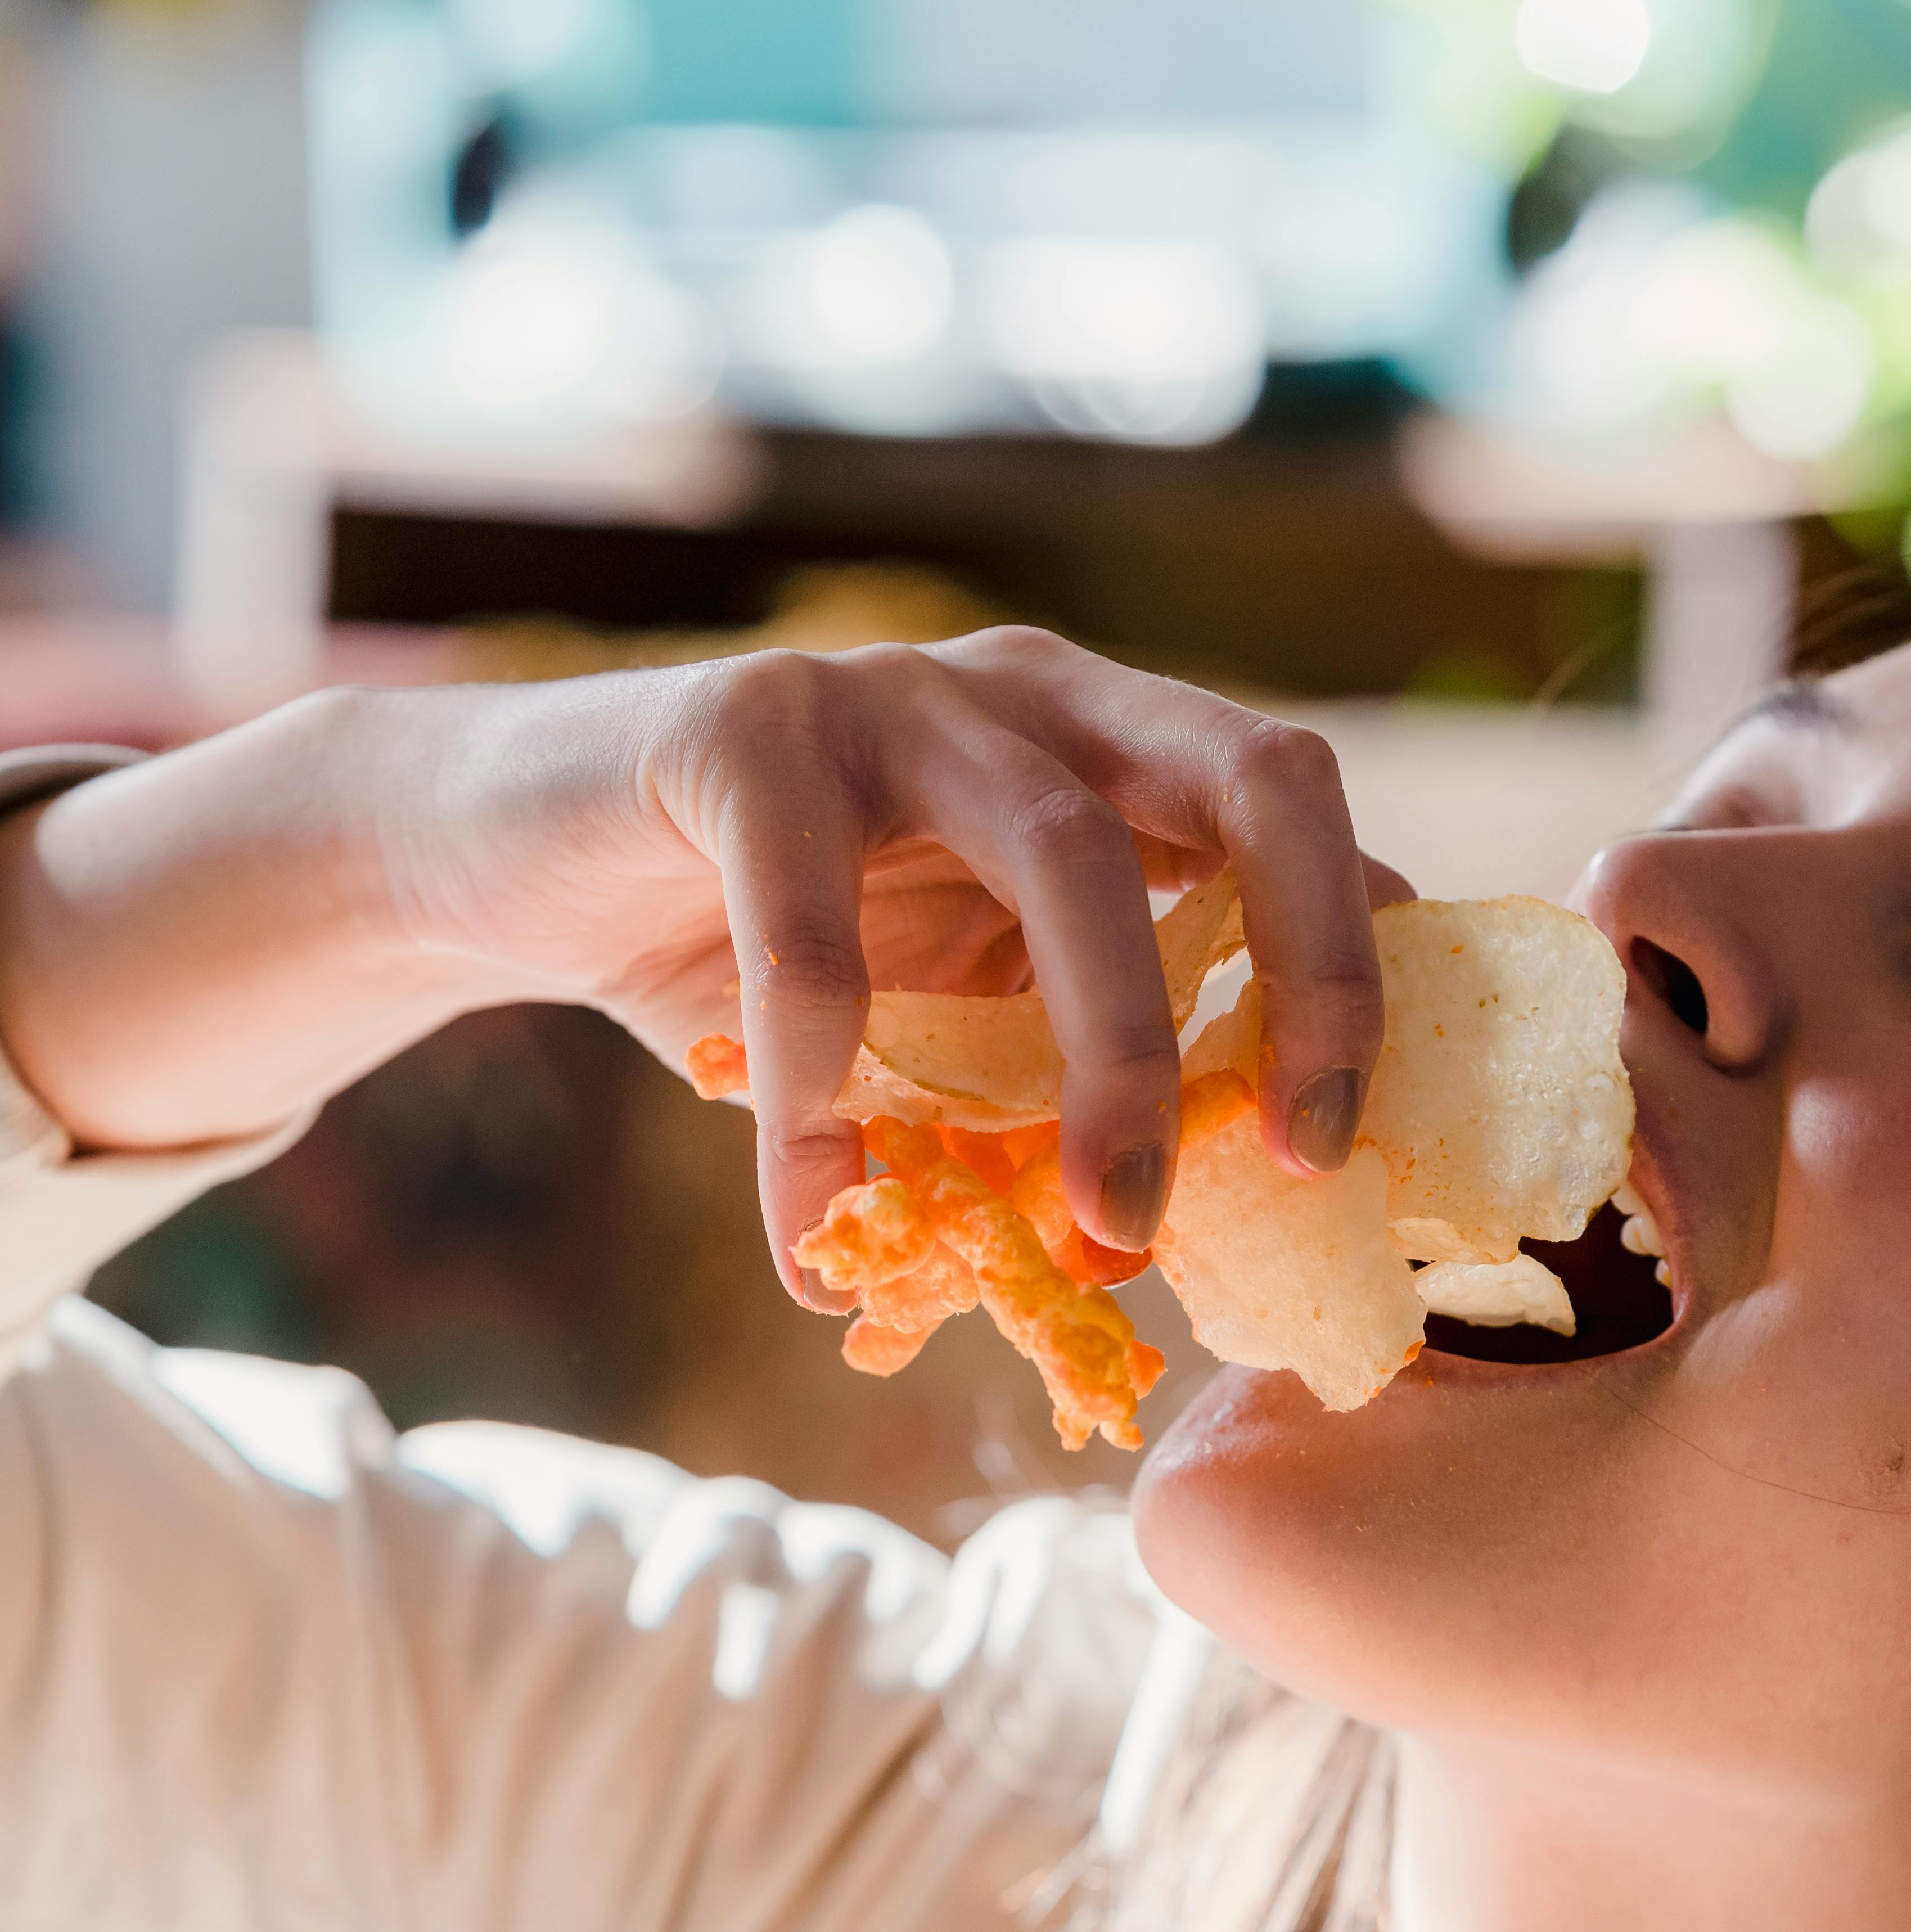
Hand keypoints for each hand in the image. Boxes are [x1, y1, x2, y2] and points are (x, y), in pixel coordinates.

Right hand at [0, 632, 1405, 1305]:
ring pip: (1070, 851)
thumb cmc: (763, 960)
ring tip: (1108, 1234)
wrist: (518, 863)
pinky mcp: (742, 731)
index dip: (1368, 967)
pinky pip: (813, 939)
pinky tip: (813, 1234)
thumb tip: (1184, 1239)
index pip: (1303, 825)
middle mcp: (1036, 692)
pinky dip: (824, 1107)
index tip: (1372, 1139)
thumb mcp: (952, 1018)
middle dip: (1314, 974)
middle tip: (1303, 1161)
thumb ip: (1060, 1074)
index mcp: (1115, 749)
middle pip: (1254, 784)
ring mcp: (894, 692)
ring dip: (1114, 1061)